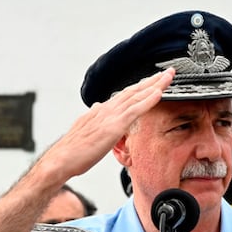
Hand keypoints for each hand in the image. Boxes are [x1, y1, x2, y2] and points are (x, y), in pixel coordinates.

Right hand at [37, 69, 174, 178]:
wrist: (61, 159)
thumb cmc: (72, 150)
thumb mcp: (84, 128)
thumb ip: (93, 116)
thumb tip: (97, 106)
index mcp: (101, 110)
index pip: (125, 95)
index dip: (141, 87)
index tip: (153, 80)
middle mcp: (106, 109)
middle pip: (134, 91)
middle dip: (152, 80)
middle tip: (169, 72)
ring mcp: (110, 116)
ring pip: (137, 96)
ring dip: (155, 85)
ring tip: (169, 77)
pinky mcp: (114, 126)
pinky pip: (135, 110)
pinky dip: (148, 100)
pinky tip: (159, 93)